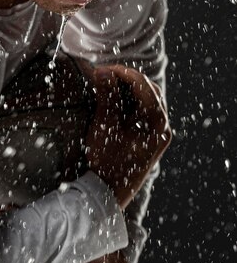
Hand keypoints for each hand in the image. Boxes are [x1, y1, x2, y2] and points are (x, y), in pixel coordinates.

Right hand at [86, 64, 170, 208]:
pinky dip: (128, 103)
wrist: (106, 194)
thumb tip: (103, 72)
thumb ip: (107, 97)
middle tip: (104, 74)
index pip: (144, 86)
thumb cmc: (106, 162)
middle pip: (149, 91)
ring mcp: (156, 135)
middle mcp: (162, 128)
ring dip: (128, 90)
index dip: (123, 73)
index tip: (101, 69)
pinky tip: (111, 102)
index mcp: (157, 123)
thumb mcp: (104, 127)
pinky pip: (141, 114)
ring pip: (146, 101)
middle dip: (127, 79)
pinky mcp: (147, 141)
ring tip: (106, 85)